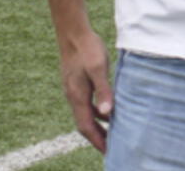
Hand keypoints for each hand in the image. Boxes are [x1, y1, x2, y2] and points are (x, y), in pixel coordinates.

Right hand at [59, 30, 112, 151]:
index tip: (108, 151)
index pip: (86, 126)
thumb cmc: (88, 49)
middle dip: (97, 137)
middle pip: (84, 124)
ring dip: (97, 125)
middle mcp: (73, 96)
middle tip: (111, 148)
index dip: (97, 140)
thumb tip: (107, 113)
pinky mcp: (77, 83)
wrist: (73, 33)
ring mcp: (74, 90)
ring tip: (111, 133)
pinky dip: (97, 112)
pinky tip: (108, 111)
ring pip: (85, 114)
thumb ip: (103, 91)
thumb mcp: (99, 68)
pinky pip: (86, 104)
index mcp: (78, 96)